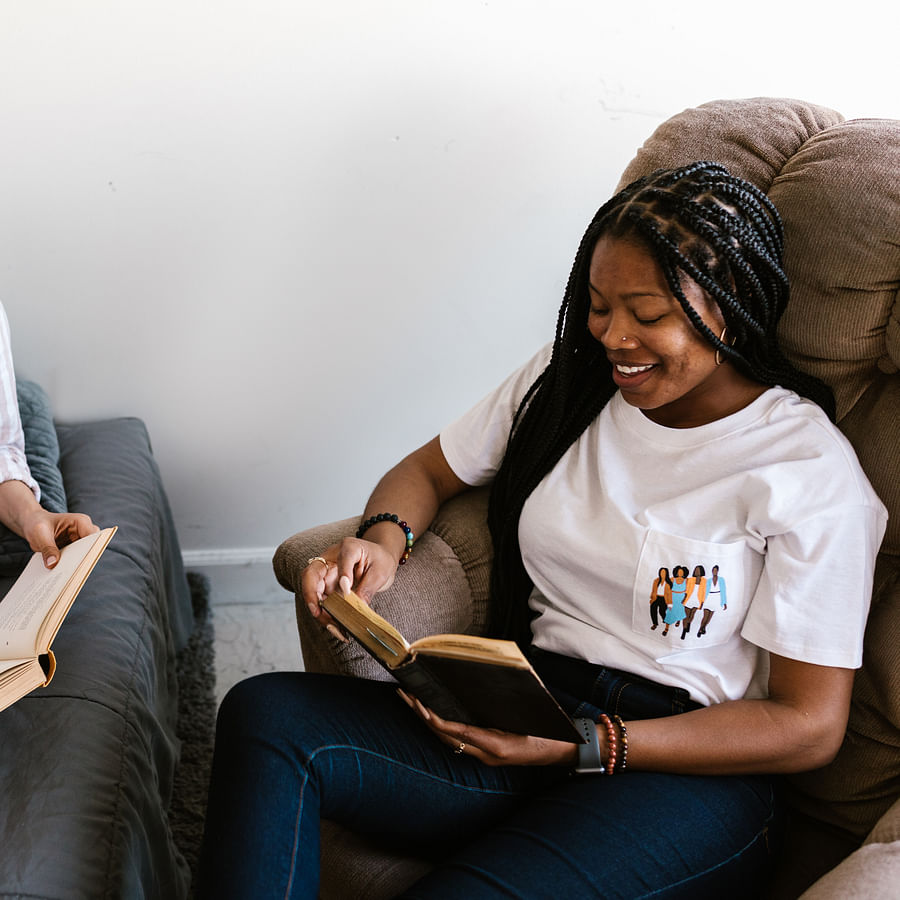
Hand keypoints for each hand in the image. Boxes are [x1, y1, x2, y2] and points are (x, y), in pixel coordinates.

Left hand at [22, 509, 98, 568]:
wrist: (32, 525)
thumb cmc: (37, 523)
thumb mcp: (39, 533)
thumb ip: (47, 548)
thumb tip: (53, 564)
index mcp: (81, 522)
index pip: (94, 536)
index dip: (92, 548)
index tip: (84, 562)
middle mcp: (84, 532)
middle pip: (92, 548)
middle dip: (84, 559)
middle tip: (72, 572)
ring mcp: (80, 542)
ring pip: (85, 556)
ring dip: (76, 565)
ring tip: (64, 575)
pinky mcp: (74, 550)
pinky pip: (75, 560)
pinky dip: (69, 566)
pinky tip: (59, 573)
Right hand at [300, 536, 399, 626]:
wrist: (380, 559)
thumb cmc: (380, 560)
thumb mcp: (380, 571)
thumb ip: (368, 587)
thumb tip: (357, 606)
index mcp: (349, 547)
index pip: (342, 559)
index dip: (343, 575)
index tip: (347, 590)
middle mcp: (331, 558)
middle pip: (311, 575)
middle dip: (312, 596)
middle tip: (320, 614)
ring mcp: (327, 573)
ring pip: (313, 592)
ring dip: (320, 611)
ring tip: (334, 628)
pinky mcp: (327, 586)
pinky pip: (322, 601)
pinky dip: (327, 615)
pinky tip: (337, 628)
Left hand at [397, 689, 577, 767]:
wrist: (563, 750)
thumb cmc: (548, 731)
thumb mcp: (526, 717)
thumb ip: (504, 706)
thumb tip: (483, 685)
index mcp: (494, 745)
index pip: (455, 732)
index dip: (434, 717)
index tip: (419, 702)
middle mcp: (486, 753)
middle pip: (445, 735)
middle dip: (422, 715)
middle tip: (404, 694)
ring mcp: (486, 755)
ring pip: (449, 738)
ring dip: (429, 720)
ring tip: (412, 700)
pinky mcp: (488, 751)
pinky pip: (459, 739)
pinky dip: (443, 725)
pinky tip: (434, 712)